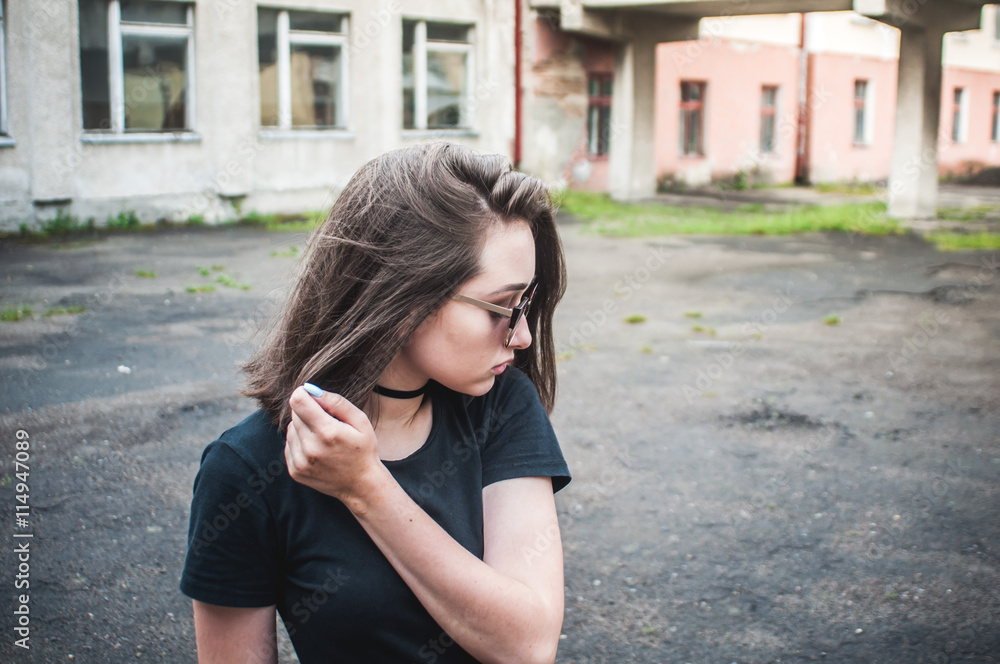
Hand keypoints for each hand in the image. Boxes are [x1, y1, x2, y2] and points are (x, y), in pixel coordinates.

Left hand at [285, 384, 386, 507]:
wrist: (361, 485)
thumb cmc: (363, 450)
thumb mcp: (360, 421)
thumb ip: (337, 402)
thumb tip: (312, 391)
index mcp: (328, 432)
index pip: (298, 402)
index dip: (304, 394)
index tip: (312, 397)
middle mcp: (311, 448)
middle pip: (294, 414)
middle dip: (307, 412)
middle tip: (326, 421)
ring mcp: (301, 462)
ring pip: (290, 429)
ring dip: (302, 428)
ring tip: (322, 437)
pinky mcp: (295, 471)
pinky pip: (289, 445)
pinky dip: (300, 443)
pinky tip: (316, 449)